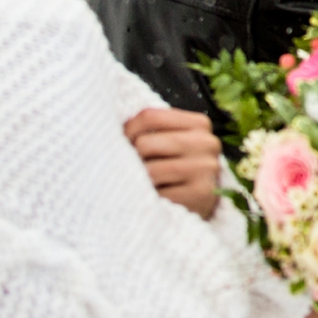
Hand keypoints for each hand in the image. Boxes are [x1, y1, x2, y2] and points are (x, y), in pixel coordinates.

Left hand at [124, 106, 223, 220]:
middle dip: (132, 158)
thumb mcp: (170, 143)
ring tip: (141, 185)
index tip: (123, 145)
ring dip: (138, 181)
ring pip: (150, 170)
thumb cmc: (177, 168)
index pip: (150, 116)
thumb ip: (151, 131)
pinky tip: (152, 199)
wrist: (201, 201)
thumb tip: (110, 129)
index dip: (128, 131)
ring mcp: (205, 168)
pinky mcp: (201, 194)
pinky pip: (158, 194)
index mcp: (199, 124)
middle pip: (145, 143)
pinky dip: (148, 199)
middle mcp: (206, 142)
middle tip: (131, 170)